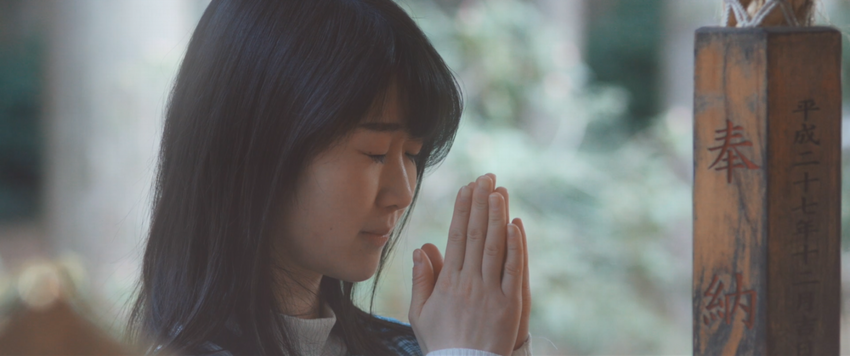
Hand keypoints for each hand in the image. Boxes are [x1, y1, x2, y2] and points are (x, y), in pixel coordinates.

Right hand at [409, 174, 523, 355]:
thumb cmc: (441, 342)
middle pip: (476, 236)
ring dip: (497, 217)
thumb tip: (422, 248)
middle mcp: (469, 283)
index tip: (466, 189)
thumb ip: (421, 279)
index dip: (462, 211)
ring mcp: (491, 293)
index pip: (456, 238)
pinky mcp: (510, 305)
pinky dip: (515, 248)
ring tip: (499, 192)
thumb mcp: (420, 313)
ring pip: (495, 248)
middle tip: (486, 178)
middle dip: (481, 204)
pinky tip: (515, 226)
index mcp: (447, 282)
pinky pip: (513, 271)